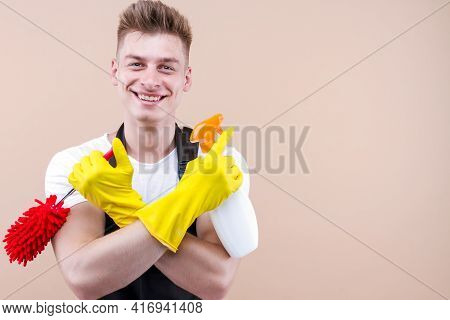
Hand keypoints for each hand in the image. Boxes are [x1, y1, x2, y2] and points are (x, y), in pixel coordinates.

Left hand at [68, 138, 144, 226]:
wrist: (120, 203)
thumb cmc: (123, 185)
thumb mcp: (126, 167)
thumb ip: (120, 153)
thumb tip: (115, 140)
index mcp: (100, 168)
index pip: (94, 153)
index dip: (100, 155)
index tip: (105, 160)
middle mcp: (90, 175)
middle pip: (85, 159)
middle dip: (92, 160)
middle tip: (100, 166)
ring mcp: (83, 182)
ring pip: (77, 166)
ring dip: (84, 166)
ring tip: (92, 170)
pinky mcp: (80, 189)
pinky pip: (71, 177)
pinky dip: (76, 174)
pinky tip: (84, 175)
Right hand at [136, 127, 242, 251]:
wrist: (187, 200)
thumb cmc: (187, 185)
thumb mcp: (192, 166)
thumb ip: (202, 160)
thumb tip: (206, 158)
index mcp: (210, 160)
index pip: (220, 145)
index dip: (224, 137)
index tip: (228, 132)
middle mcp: (220, 168)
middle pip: (229, 159)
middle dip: (224, 161)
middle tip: (219, 165)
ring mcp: (226, 179)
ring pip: (235, 169)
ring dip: (231, 169)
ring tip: (226, 172)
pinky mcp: (229, 189)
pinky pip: (239, 180)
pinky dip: (237, 177)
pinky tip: (235, 177)